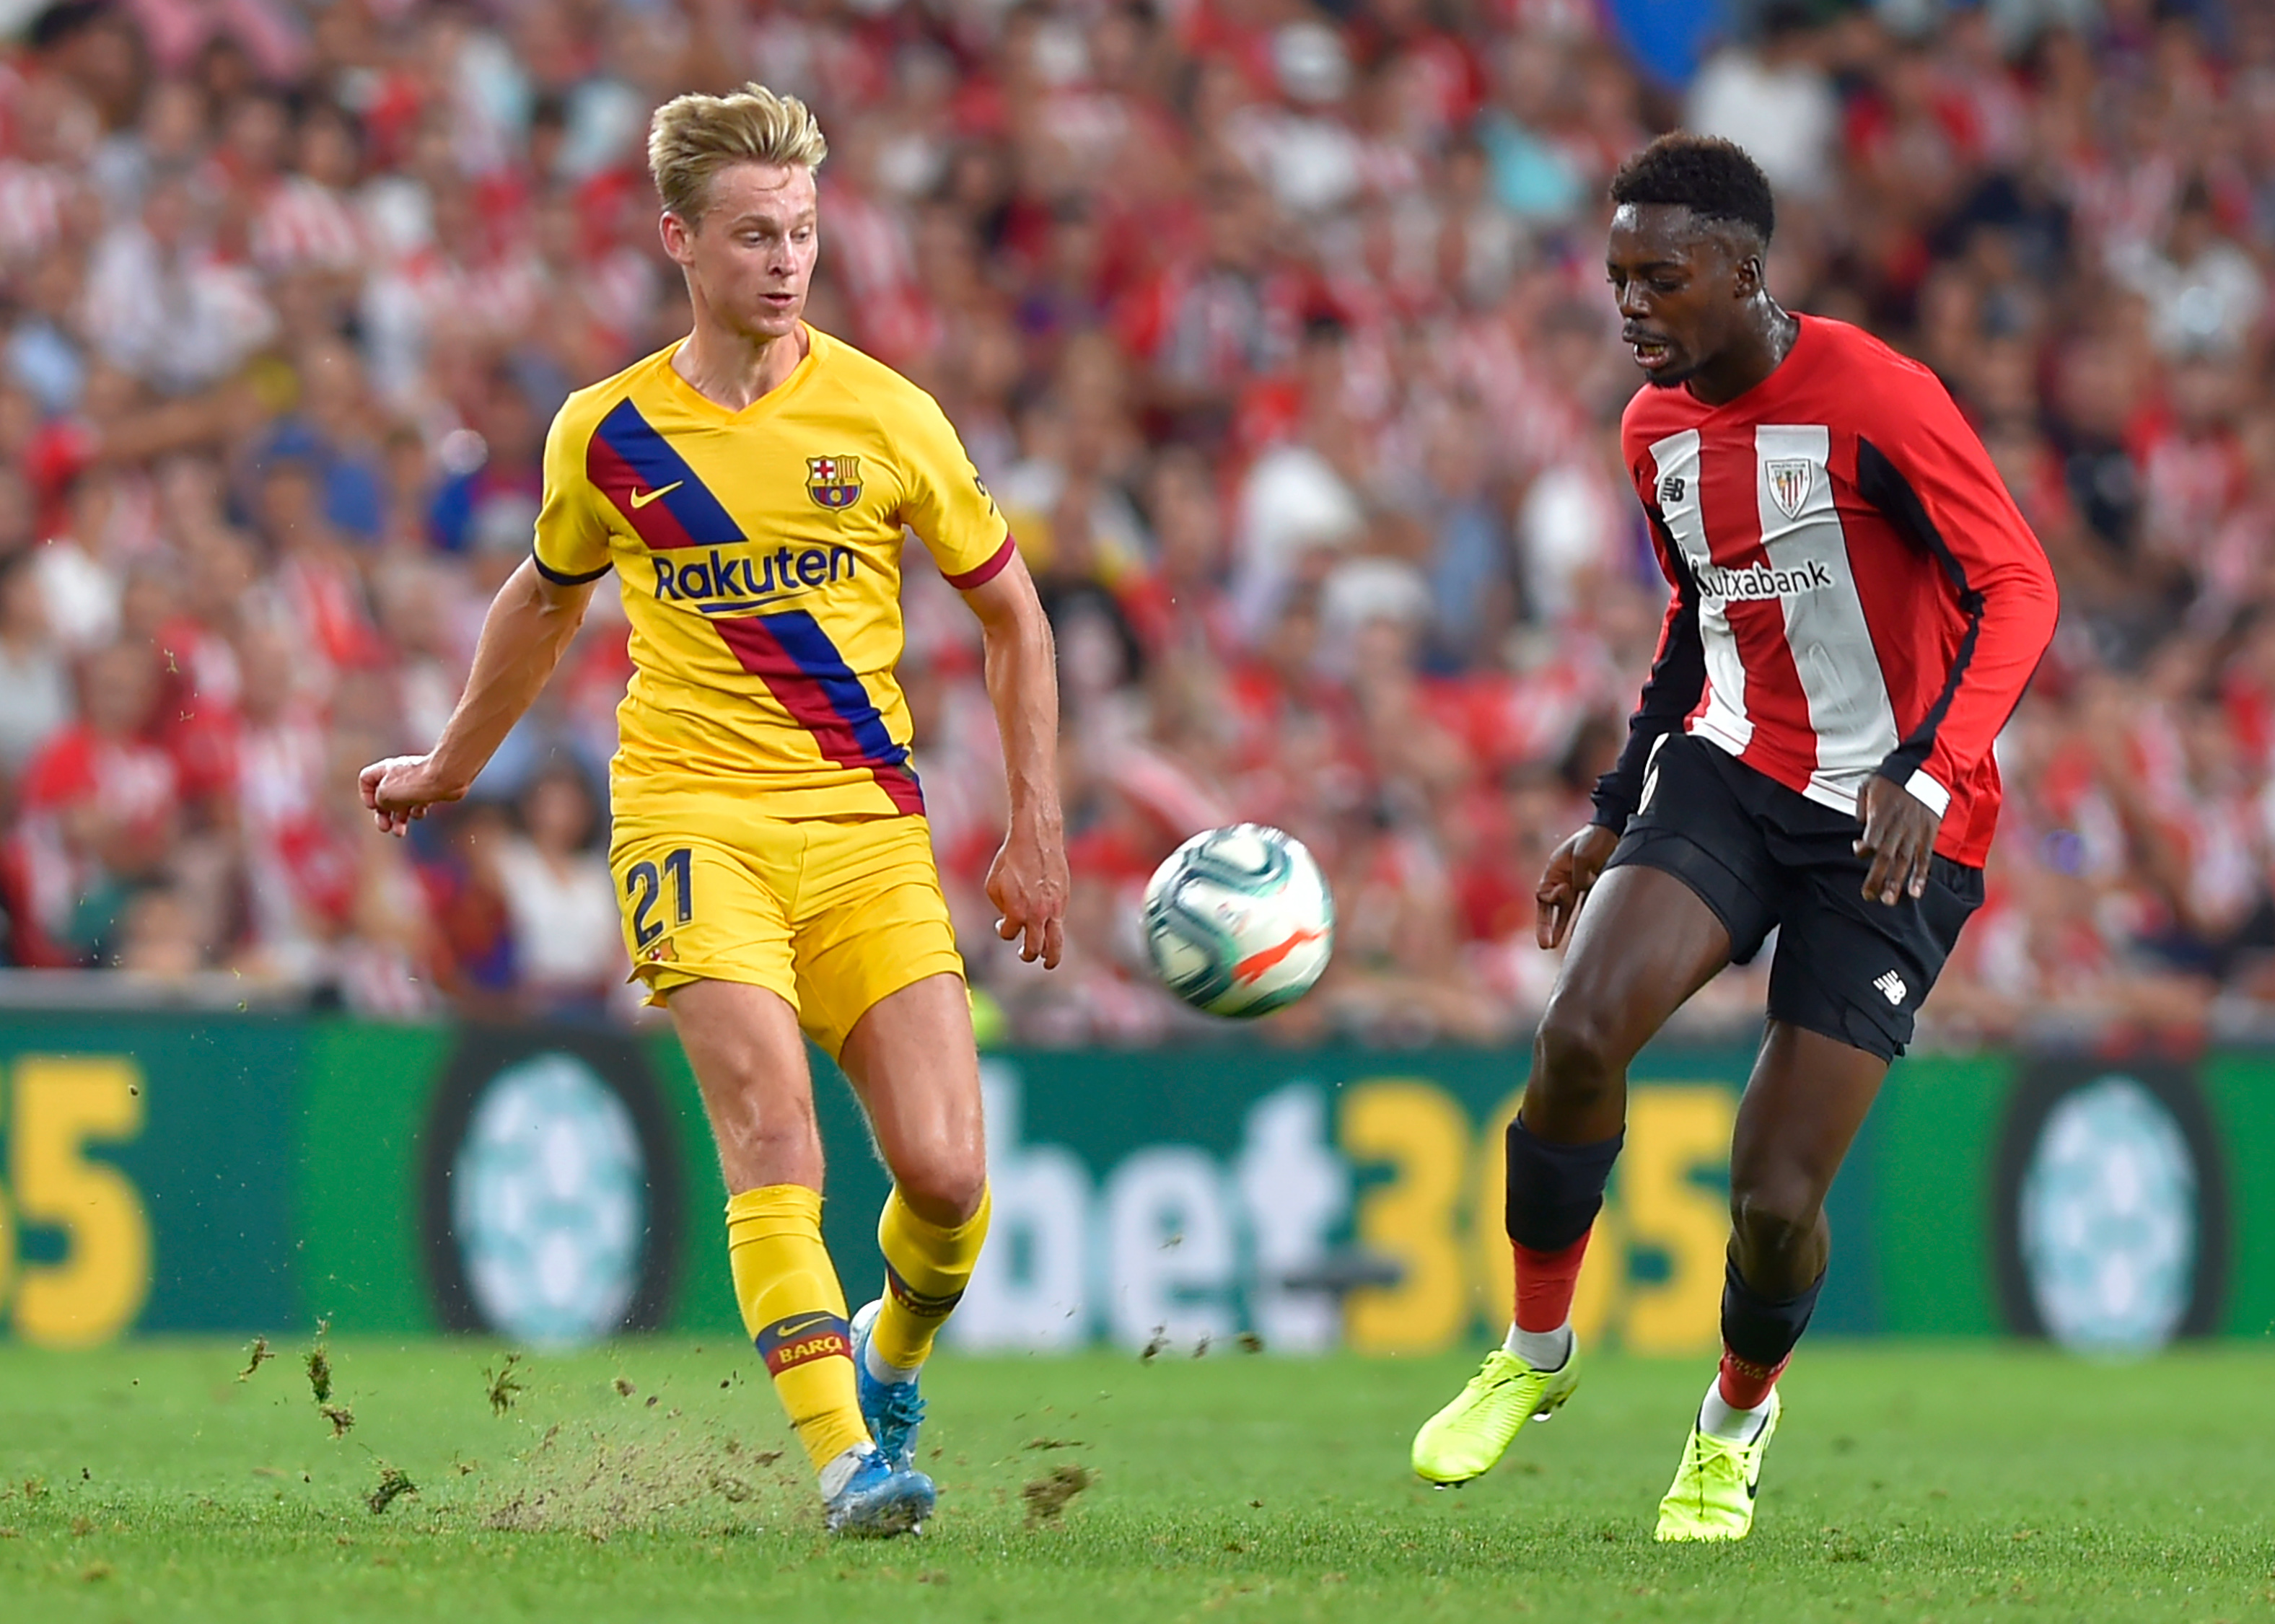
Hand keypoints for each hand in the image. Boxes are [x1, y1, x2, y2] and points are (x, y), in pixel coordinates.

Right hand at [359, 753, 468, 836]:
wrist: (446, 778)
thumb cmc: (415, 783)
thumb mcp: (385, 794)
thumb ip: (379, 802)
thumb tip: (386, 807)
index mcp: (385, 770)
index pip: (366, 780)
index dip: (366, 795)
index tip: (373, 806)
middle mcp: (399, 775)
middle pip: (384, 796)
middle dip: (383, 814)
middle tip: (385, 828)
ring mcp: (415, 782)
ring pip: (402, 803)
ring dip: (399, 819)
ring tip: (399, 832)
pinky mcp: (430, 789)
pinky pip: (419, 803)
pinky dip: (417, 811)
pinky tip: (419, 813)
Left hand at [986, 818, 1068, 967]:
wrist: (1036, 837)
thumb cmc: (1010, 858)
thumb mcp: (993, 884)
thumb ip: (1000, 906)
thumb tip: (1009, 917)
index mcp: (1017, 912)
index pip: (1009, 934)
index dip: (1003, 931)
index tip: (1001, 926)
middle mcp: (1037, 914)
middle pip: (1035, 949)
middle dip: (1029, 955)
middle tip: (1025, 955)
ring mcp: (1054, 908)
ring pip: (1056, 943)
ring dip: (1051, 956)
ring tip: (1048, 962)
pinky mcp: (1064, 899)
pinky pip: (1060, 921)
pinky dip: (1054, 928)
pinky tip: (1049, 926)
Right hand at [1537, 823, 1621, 949]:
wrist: (1612, 830)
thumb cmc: (1592, 840)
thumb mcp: (1582, 856)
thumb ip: (1581, 878)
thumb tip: (1583, 893)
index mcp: (1554, 872)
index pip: (1543, 895)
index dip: (1552, 898)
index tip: (1566, 891)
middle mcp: (1562, 881)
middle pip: (1550, 908)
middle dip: (1547, 927)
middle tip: (1545, 945)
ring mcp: (1576, 887)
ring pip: (1565, 912)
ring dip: (1560, 928)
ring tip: (1553, 946)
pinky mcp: (1592, 890)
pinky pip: (1584, 908)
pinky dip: (1582, 920)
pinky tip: (1582, 934)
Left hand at [1854, 773, 1941, 904]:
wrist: (1924, 769)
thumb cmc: (1892, 779)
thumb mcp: (1869, 786)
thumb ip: (1862, 807)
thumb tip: (1860, 826)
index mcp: (1882, 815)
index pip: (1871, 838)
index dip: (1864, 848)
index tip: (1859, 850)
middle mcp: (1898, 827)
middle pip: (1886, 856)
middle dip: (1877, 877)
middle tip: (1869, 896)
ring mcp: (1915, 833)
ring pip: (1905, 861)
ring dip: (1897, 882)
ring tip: (1890, 900)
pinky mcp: (1928, 834)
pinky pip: (1924, 858)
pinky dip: (1920, 876)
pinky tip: (1916, 892)